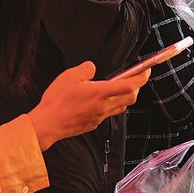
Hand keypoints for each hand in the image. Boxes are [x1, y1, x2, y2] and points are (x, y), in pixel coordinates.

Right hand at [27, 61, 148, 150]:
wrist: (47, 124)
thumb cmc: (57, 101)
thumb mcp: (70, 76)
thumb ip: (86, 69)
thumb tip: (92, 68)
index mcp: (101, 93)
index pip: (130, 86)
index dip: (142, 77)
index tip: (146, 70)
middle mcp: (104, 106)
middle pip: (131, 98)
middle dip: (137, 87)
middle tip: (136, 78)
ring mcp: (99, 117)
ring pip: (122, 106)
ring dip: (125, 96)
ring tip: (120, 87)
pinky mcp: (93, 123)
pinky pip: (109, 113)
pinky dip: (112, 105)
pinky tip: (103, 100)